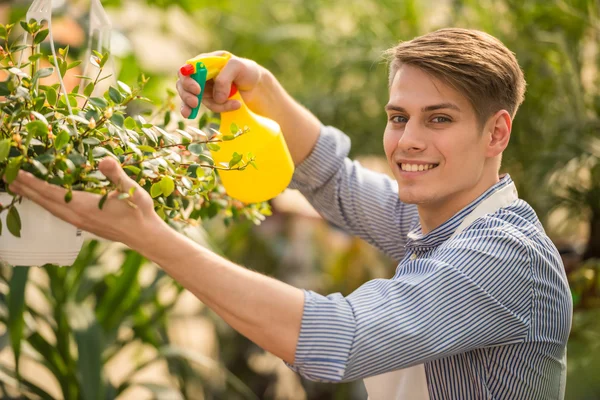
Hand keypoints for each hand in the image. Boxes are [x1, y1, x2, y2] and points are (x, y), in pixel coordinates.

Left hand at [6, 158, 164, 249]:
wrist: (146, 236)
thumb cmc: (139, 212)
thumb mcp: (131, 189)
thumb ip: (116, 174)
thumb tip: (104, 160)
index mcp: (84, 206)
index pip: (51, 192)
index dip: (32, 182)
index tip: (15, 172)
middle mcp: (76, 215)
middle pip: (44, 201)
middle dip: (25, 189)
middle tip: (6, 176)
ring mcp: (79, 222)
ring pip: (49, 208)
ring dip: (32, 197)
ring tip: (18, 187)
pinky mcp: (84, 224)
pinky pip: (57, 212)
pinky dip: (45, 203)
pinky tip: (45, 200)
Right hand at [176, 51, 264, 116]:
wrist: (256, 86)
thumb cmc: (246, 71)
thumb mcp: (238, 67)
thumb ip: (225, 78)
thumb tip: (217, 98)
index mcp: (205, 62)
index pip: (187, 69)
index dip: (188, 79)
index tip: (197, 90)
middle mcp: (201, 75)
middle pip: (183, 84)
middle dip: (187, 95)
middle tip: (195, 103)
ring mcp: (205, 89)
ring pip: (193, 99)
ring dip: (207, 104)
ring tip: (221, 106)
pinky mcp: (211, 100)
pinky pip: (208, 106)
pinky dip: (215, 109)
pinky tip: (223, 110)